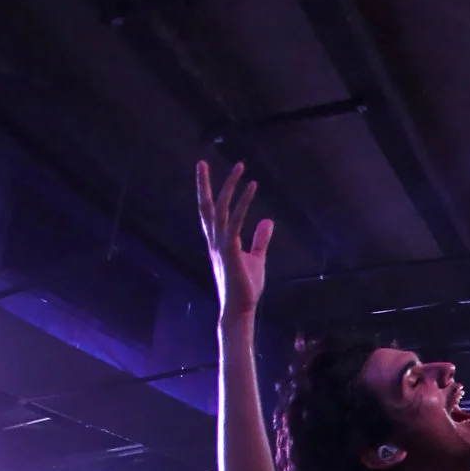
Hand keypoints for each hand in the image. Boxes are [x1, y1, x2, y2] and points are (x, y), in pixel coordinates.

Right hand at [195, 161, 272, 316]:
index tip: (204, 174)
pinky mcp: (229, 251)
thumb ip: (260, 239)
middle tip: (201, 162)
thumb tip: (268, 220)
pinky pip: (236, 221)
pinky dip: (244, 202)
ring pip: (220, 209)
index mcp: (218, 242)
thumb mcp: (256, 257)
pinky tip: (252, 187)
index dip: (207, 193)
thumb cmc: (246, 287)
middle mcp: (214, 240)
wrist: (240, 309)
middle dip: (203, 184)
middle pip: (206, 207)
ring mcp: (220, 245)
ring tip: (239, 167)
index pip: (210, 213)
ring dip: (229, 186)